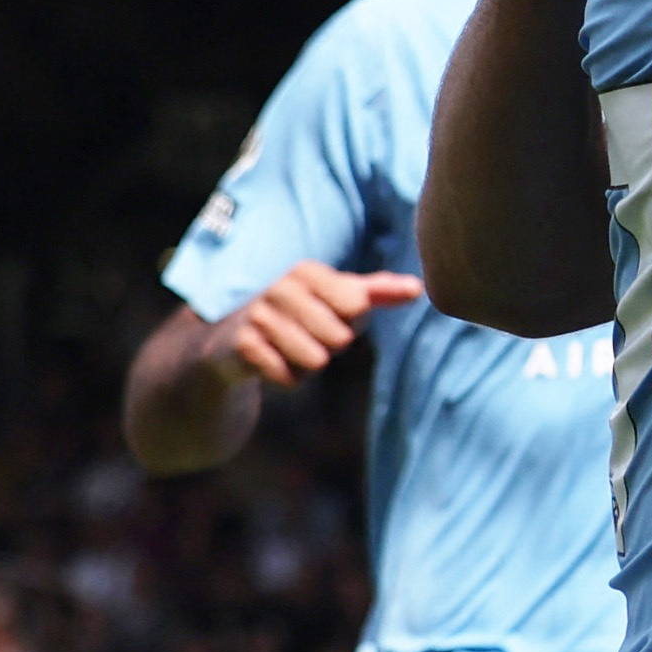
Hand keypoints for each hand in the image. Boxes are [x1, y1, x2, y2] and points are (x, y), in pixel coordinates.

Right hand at [203, 261, 421, 387]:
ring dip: (310, 365)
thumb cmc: (302, 313)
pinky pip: (289, 378)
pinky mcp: (243, 348)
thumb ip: (379, 291)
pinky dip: (289, 379)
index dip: (353, 322)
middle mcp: (280, 289)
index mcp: (308, 272)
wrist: (233, 338)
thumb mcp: (338, 296)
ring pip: (316, 361)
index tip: (334, 316)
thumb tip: (418, 288)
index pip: (357, 306)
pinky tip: (274, 362)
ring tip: (292, 349)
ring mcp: (258, 318)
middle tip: (310, 336)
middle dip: (331, 345)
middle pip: (340, 337)